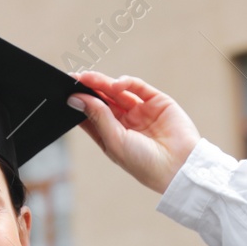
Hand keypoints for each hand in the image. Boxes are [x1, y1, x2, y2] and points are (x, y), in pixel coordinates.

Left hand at [69, 71, 200, 195]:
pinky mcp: (157, 101)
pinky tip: (115, 84)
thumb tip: (77, 99)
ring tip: (89, 77)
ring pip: (118, 91)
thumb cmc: (145, 163)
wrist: (179, 167)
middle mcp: (126, 122)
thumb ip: (98, 117)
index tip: (66, 92)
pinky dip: (126, 82)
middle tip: (74, 78)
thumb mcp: (115, 140)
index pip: (92, 116)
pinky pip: (138, 87)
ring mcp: (141, 111)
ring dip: (103, 83)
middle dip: (89, 88)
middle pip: (103, 100)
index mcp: (113, 136)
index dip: (80, 103)